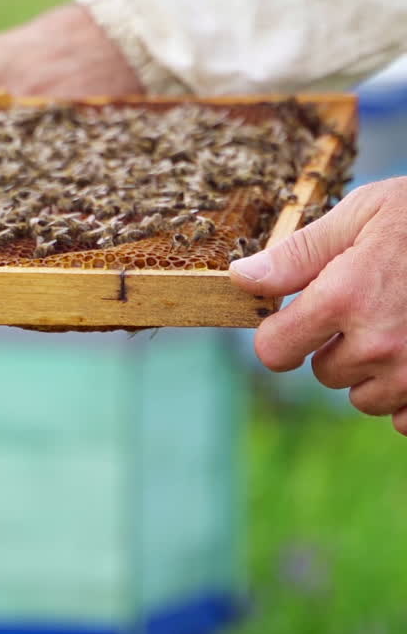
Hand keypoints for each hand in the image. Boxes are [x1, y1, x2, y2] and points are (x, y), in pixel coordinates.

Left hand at [229, 179, 406, 432]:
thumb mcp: (362, 214)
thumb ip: (298, 253)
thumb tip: (242, 277)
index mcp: (345, 296)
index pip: (274, 351)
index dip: (280, 333)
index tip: (298, 316)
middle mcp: (377, 343)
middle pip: (323, 373)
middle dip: (335, 343)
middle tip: (372, 302)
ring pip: (363, 397)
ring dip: (374, 369)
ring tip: (403, 320)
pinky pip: (402, 419)